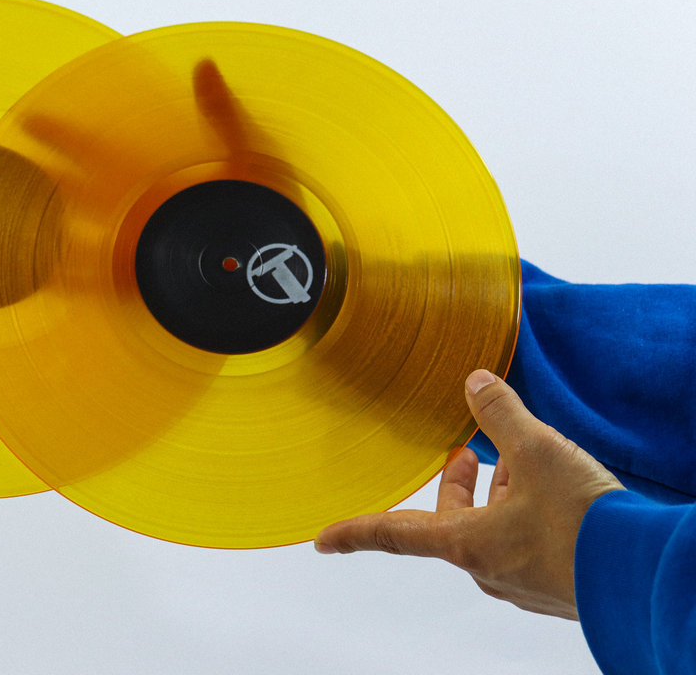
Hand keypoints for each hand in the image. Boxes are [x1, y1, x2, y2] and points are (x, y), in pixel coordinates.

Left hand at [314, 369, 623, 618]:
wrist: (643, 574)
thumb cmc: (584, 523)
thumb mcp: (538, 451)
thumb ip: (500, 414)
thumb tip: (474, 381)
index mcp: (465, 543)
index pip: (394, 533)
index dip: (355, 532)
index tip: (323, 540)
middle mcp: (486, 567)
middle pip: (451, 523)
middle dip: (458, 484)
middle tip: (467, 450)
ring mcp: (520, 580)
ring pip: (492, 531)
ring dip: (501, 495)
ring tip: (522, 461)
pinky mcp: (554, 584)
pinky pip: (525, 544)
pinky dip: (529, 513)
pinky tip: (554, 491)